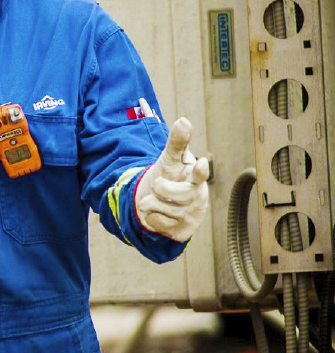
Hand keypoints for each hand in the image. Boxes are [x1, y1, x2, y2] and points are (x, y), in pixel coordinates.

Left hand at [135, 117, 210, 241]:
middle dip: (160, 188)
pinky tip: (159, 214)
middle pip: (172, 193)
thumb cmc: (171, 177)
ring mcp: (191, 216)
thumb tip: (183, 120)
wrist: (163, 204)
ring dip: (151, 202)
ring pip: (160, 207)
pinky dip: (151, 217)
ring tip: (157, 199)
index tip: (201, 163)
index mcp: (196, 178)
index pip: (199, 174)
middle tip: (158, 185)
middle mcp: (197, 198)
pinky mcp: (181, 232)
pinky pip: (156, 223)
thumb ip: (177, 142)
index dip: (199, 170)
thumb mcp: (170, 159)